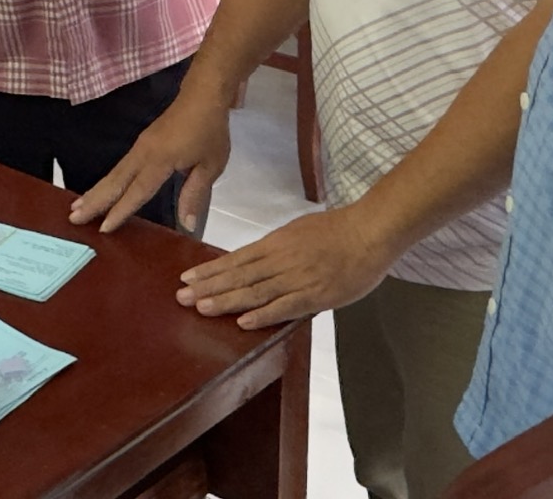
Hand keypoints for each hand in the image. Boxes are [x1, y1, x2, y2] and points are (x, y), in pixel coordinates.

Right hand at [69, 89, 231, 233]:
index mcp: (161, 160)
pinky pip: (119, 167)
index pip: (138, 191)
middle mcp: (143, 154)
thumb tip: (186, 225)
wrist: (203, 95)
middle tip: (73, 218)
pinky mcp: (141, 144)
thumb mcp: (210, 165)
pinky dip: (106, 181)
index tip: (103, 228)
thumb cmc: (209, 130)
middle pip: (115, 182)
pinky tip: (100, 190)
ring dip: (95, 191)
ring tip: (76, 207)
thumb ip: (194, 195)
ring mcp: (139, 147)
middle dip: (95, 201)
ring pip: (114, 174)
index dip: (121, 210)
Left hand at [176, 204, 393, 329]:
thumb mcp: (300, 232)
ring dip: (227, 300)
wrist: (371, 231)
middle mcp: (281, 260)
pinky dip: (264, 314)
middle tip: (181, 297)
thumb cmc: (340, 230)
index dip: (211, 270)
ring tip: (201, 308)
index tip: (187, 278)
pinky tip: (243, 322)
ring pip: (256, 291)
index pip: (236, 259)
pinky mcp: (316, 294)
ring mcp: (298, 277)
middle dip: (209, 287)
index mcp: (276, 243)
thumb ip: (279, 248)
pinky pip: (286, 306)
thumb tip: (257, 261)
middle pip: (239, 275)